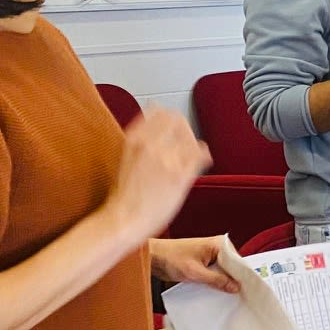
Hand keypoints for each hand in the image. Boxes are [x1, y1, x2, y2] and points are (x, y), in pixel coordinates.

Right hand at [101, 107, 210, 236]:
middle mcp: (150, 144)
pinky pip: (200, 156)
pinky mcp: (180, 175)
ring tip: (191, 158)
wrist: (125, 218)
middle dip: (186, 131)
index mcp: (134, 139)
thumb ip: (143, 139)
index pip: (160, 112)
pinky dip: (204, 157)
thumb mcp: (128, 157)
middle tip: (187, 143)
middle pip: (178, 121)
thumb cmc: (125, 193)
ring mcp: (166, 159)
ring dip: (194, 146)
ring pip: (192, 138)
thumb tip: (156, 119)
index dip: (171, 119)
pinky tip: (201, 163)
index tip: (175, 129)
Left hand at [149, 236, 238, 292]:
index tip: (247, 290)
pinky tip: (217, 292)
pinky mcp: (205, 263)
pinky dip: (216, 282)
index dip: (242, 277)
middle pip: (233, 267)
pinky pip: (215, 274)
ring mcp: (211, 255)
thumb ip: (217, 280)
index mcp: (219, 244)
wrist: (152, 257)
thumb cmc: (170, 258)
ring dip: (224, 283)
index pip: (238, 262)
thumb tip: (235, 287)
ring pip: (224, 272)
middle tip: (239, 296)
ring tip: (228, 295)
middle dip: (233, 281)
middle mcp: (218, 247)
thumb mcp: (196, 273)